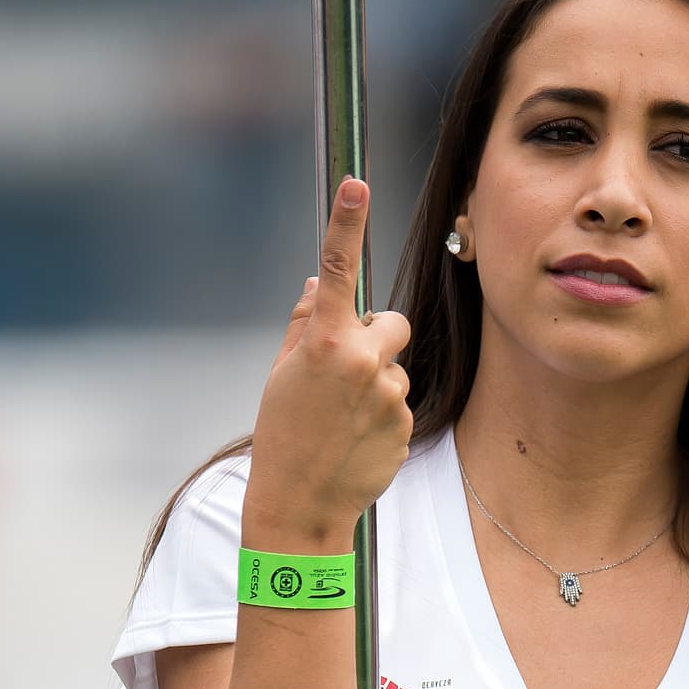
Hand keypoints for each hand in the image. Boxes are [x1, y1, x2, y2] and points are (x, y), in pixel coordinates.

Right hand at [245, 180, 412, 545]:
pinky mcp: (406, 422)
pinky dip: (383, 415)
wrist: (301, 503)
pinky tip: (357, 439)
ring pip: (396, 367)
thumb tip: (317, 282)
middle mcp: (360, 361)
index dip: (346, 225)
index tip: (356, 184)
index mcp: (322, 342)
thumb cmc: (284, 435)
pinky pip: (400, 402)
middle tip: (345, 373)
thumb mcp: (282, 374)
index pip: (335, 271)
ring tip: (344, 419)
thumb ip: (303, 324)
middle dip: (376, 338)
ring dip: (377, 382)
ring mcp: (389, 393)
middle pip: (392, 322)